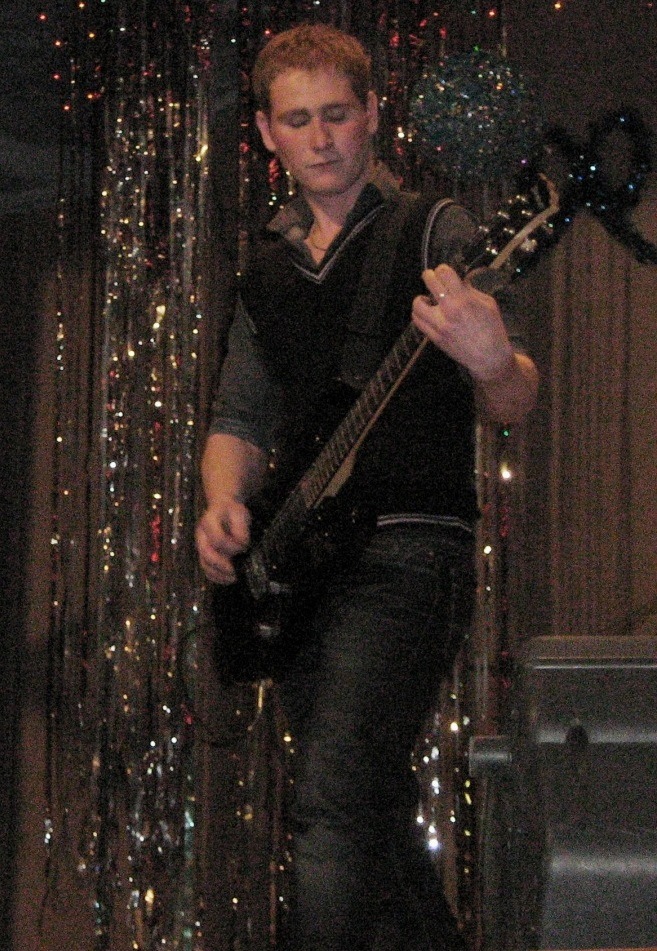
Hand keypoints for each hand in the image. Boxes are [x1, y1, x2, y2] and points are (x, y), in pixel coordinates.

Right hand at [195, 494, 251, 584]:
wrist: (221, 506)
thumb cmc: (232, 511)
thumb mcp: (240, 513)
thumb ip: (241, 529)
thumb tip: (241, 546)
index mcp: (209, 521)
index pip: (218, 539)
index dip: (231, 547)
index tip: (243, 547)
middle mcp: (201, 534)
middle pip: (206, 554)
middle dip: (221, 566)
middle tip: (235, 573)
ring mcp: (200, 544)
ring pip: (204, 563)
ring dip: (218, 574)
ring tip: (233, 578)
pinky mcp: (203, 553)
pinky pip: (206, 568)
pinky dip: (215, 576)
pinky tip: (227, 579)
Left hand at [411, 263, 515, 382]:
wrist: (489, 357)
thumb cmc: (492, 329)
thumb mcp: (488, 303)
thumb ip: (471, 291)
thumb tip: (458, 281)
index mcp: (464, 300)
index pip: (445, 273)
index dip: (443, 269)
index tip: (444, 271)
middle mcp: (449, 310)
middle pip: (429, 282)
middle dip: (429, 276)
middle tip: (431, 276)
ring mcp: (439, 325)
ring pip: (417, 304)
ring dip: (421, 298)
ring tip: (428, 299)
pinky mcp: (434, 337)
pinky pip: (418, 321)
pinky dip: (419, 313)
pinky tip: (426, 313)